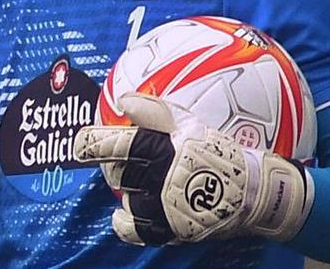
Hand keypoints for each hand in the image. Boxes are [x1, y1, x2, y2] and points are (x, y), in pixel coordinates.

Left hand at [73, 93, 313, 245]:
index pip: (112, 145)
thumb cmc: (218, 150)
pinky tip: (124, 214)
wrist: (250, 190)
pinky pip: (133, 229)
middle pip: (115, 172)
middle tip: (127, 159)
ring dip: (129, 189)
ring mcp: (161, 206)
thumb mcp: (189, 123)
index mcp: (158, 148)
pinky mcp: (169, 228)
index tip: (79, 141)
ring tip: (146, 181)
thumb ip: (152, 109)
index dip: (90, 143)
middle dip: (114, 164)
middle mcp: (156, 177)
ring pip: (126, 197)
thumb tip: (122, 100)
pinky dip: (124, 222)